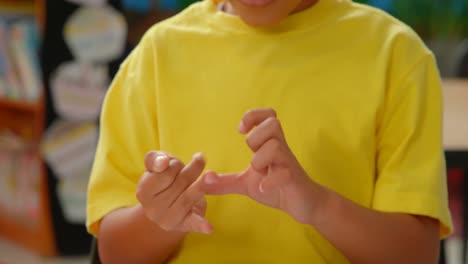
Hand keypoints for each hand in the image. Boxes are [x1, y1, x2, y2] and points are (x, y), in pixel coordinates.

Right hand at [136, 151, 212, 233]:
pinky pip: (193, 224)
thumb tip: (163, 163)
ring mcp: (168, 218)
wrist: (168, 206)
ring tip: (212, 175)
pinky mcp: (184, 224)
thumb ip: (154, 159)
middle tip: (192, 169)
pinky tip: (209, 228)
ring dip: (201, 185)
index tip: (174, 164)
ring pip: (188, 197)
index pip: (165, 172)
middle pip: (180, 182)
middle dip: (190, 171)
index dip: (175, 165)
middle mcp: (153, 209)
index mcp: (143, 192)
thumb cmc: (163, 180)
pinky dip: (201, 225)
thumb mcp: (155, 165)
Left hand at [202, 108, 326, 223]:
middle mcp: (281, 148)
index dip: (253, 116)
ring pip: (276, 146)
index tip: (241, 130)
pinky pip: (284, 173)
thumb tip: (203, 180)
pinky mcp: (293, 179)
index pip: (268, 114)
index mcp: (270, 144)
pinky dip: (269, 181)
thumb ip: (225, 181)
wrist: (303, 204)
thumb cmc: (276, 187)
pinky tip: (263, 188)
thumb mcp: (246, 183)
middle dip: (256, 137)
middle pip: (273, 123)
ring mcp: (288, 163)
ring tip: (259, 173)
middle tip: (252, 153)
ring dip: (261, 159)